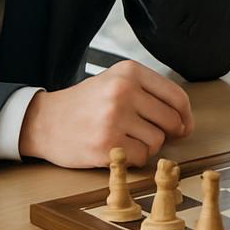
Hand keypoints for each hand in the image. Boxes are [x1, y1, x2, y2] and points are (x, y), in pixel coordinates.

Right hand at [18, 60, 192, 168]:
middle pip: (170, 120)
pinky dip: (135, 158)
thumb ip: (151, 94)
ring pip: (157, 141)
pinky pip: (140, 157)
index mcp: (130, 72)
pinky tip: (119, 149)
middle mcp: (123, 91)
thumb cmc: (86, 103)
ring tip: (128, 138)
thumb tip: (185, 123)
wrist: (44, 121)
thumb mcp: (117, 81)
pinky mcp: (105, 144)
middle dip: (168, 133)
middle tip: (153, 134)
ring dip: (148, 146)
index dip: (185, 116)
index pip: (176, 96)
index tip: (184, 126)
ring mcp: (114, 118)